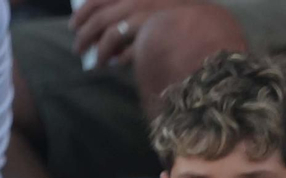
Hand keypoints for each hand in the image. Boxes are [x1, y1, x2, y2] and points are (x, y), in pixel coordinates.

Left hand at [69, 0, 188, 63]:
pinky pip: (129, 51)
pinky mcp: (152, 39)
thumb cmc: (187, 12)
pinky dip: (119, 58)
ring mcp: (144, 20)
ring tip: (95, 62)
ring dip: (99, 50)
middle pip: (99, 17)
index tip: (74, 23)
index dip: (82, 12)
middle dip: (84, 33)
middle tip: (77, 47)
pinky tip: (116, 64)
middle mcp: (136, 2)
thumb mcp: (159, 2)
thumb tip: (118, 24)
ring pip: (110, 35)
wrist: (211, 24)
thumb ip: (139, 7)